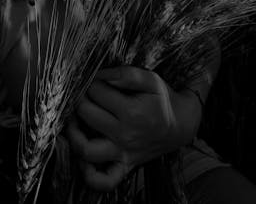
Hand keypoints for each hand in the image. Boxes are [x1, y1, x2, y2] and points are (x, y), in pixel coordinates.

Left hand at [64, 66, 200, 191]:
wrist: (182, 125)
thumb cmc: (163, 100)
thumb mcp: (151, 80)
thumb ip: (126, 74)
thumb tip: (102, 75)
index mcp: (132, 112)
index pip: (97, 92)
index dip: (92, 81)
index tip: (95, 78)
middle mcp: (125, 135)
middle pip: (87, 115)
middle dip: (80, 99)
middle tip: (84, 94)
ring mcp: (124, 153)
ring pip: (87, 150)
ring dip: (74, 134)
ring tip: (74, 120)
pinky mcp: (125, 166)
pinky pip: (104, 181)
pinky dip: (89, 174)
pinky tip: (83, 157)